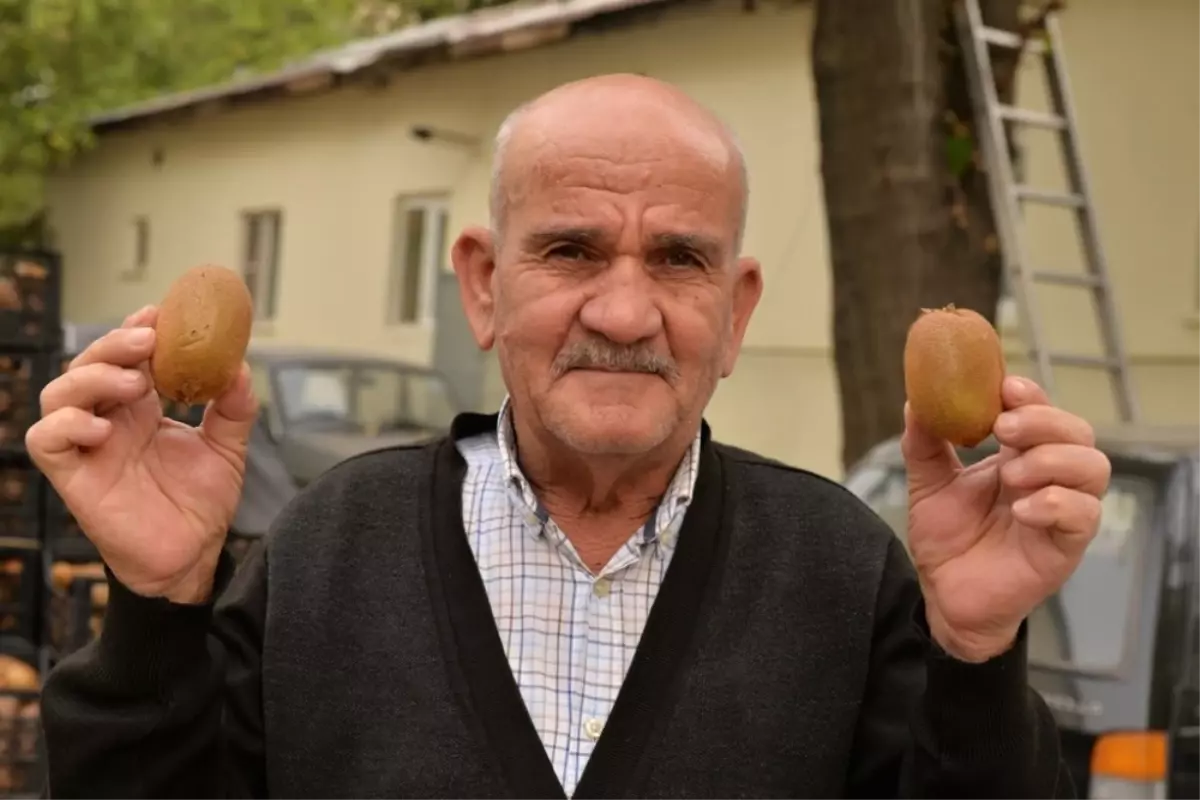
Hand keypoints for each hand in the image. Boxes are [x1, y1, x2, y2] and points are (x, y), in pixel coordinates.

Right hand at [26, 305, 257, 603]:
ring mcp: (88, 448)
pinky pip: (45, 442)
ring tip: (136, 383)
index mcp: (140, 408)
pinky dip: (66, 425)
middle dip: (114, 344)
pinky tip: (103, 427)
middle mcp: (109, 421)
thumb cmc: (201, 503)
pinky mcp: (74, 478)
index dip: (135, 330)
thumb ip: (234, 407)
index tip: (162, 313)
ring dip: (92, 377)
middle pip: (88, 365)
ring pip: (58, 395)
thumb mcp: (228, 447)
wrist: (194, 557)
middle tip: (149, 340)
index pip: (124, 357)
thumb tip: (239, 367)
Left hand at [901, 376, 1110, 661]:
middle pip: (1077, 433)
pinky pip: (1084, 516)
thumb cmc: (947, 539)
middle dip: (1044, 421)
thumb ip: (924, 444)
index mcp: (1020, 454)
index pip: (1042, 412)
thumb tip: (915, 401)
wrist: (945, 596)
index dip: (1031, 395)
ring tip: (1009, 475)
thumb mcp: (928, 485)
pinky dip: (1056, 504)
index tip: (1005, 387)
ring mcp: (1063, 511)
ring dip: (1052, 460)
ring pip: (1092, 468)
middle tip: (1003, 428)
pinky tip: (1022, 510)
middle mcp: (1049, 477)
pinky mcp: (1067, 546)